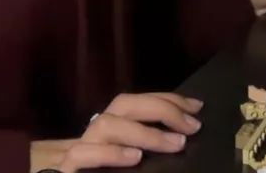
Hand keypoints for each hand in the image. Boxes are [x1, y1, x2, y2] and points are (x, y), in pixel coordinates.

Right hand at [29, 92, 203, 171]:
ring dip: (143, 131)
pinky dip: (110, 153)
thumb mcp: (125, 158)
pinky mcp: (67, 169)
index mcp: (111, 128)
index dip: (168, 100)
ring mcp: (79, 149)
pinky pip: (83, 154)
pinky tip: (134, 157)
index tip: (197, 107)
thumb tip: (184, 135)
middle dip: (161, 109)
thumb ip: (145, 145)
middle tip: (192, 126)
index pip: (138, 102)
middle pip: (124, 105)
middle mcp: (94, 133)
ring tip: (173, 143)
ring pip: (106, 125)